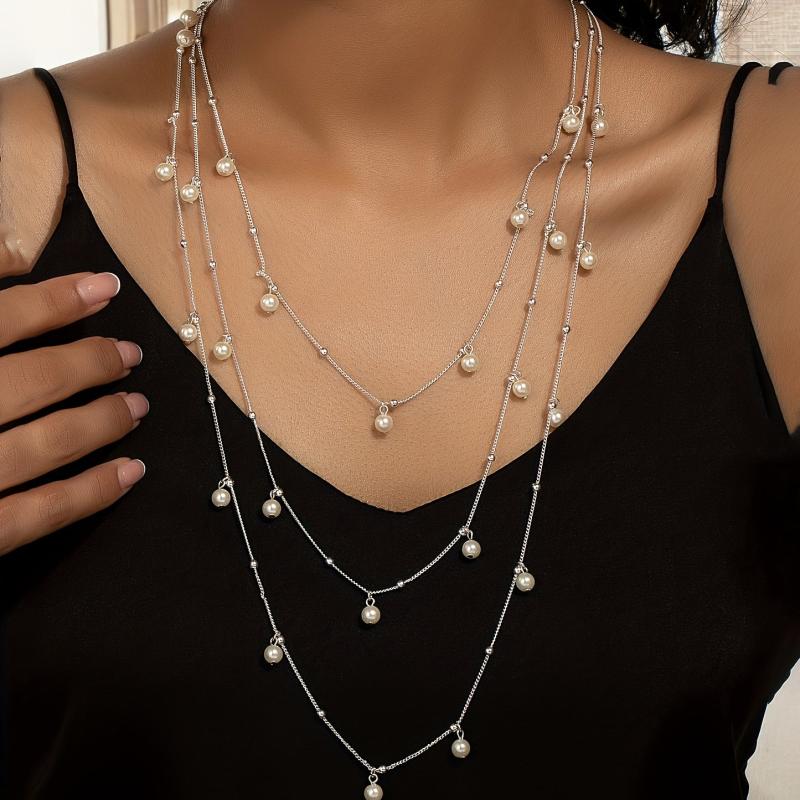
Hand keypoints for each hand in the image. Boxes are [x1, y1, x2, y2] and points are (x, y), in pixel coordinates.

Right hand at [0, 270, 147, 554]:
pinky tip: (130, 472)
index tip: (106, 286)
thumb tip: (13, 252)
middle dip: (91, 363)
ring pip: (47, 444)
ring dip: (102, 422)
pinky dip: (91, 492)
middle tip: (130, 355)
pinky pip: (38, 514)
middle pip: (34, 381)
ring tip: (137, 407)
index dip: (56, 300)